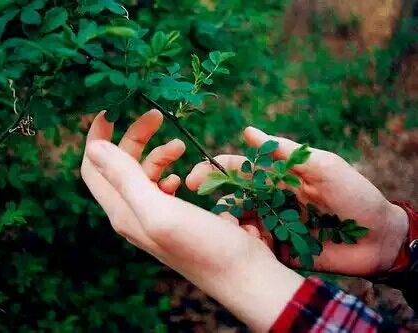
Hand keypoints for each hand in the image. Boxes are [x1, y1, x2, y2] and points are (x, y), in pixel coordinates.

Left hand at [81, 110, 303, 331]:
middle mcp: (133, 215)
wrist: (244, 275)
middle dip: (135, 136)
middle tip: (158, 115)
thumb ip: (125, 179)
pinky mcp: (176, 218)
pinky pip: (163, 186)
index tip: (113, 110)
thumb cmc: (205, 246)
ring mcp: (155, 217)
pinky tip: (184, 176)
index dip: (97, 137)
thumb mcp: (161, 210)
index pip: (93, 168)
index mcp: (123, 212)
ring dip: (158, 153)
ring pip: (144, 173)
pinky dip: (170, 172)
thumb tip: (94, 148)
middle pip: (120, 165)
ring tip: (181, 146)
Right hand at [186, 126, 408, 275]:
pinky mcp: (280, 248)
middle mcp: (271, 200)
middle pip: (233, 195)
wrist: (378, 238)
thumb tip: (248, 131)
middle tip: (191, 199)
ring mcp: (274, 225)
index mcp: (279, 178)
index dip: (216, 169)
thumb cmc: (355, 195)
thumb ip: (287, 152)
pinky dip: (245, 243)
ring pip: (239, 221)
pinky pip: (254, 245)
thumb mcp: (324, 167)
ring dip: (227, 221)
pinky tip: (246, 242)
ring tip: (226, 224)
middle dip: (211, 196)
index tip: (195, 174)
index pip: (241, 169)